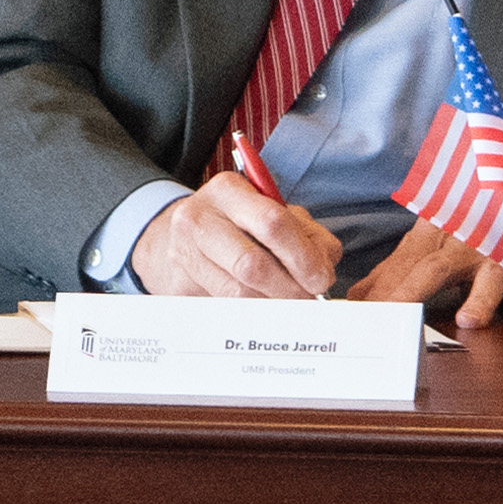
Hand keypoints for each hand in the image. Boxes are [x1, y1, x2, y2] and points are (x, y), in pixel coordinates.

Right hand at [129, 170, 341, 299]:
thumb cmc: (239, 224)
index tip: (321, 279)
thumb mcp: (275, 213)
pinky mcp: (179, 284)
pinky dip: (253, 312)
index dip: (302, 257)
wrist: (184, 235)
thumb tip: (324, 269)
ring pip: (238, 292)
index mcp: (228, 190)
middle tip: (308, 298)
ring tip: (290, 304)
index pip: (272, 223)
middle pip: (251, 264)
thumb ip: (308, 235)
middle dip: (290, 288)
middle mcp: (199, 218)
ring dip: (274, 304)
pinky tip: (266, 307)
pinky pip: (224, 307)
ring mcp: (183, 253)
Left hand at [352, 188, 502, 330]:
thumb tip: (358, 297)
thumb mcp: (433, 242)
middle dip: (413, 291)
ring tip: (468, 320)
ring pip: (492, 274)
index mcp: (438, 235)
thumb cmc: (473, 229)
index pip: (404, 263)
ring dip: (481, 297)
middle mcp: (469, 242)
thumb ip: (397, 270)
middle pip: (438, 267)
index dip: (382, 289)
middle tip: (393, 316)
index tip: (362, 314)